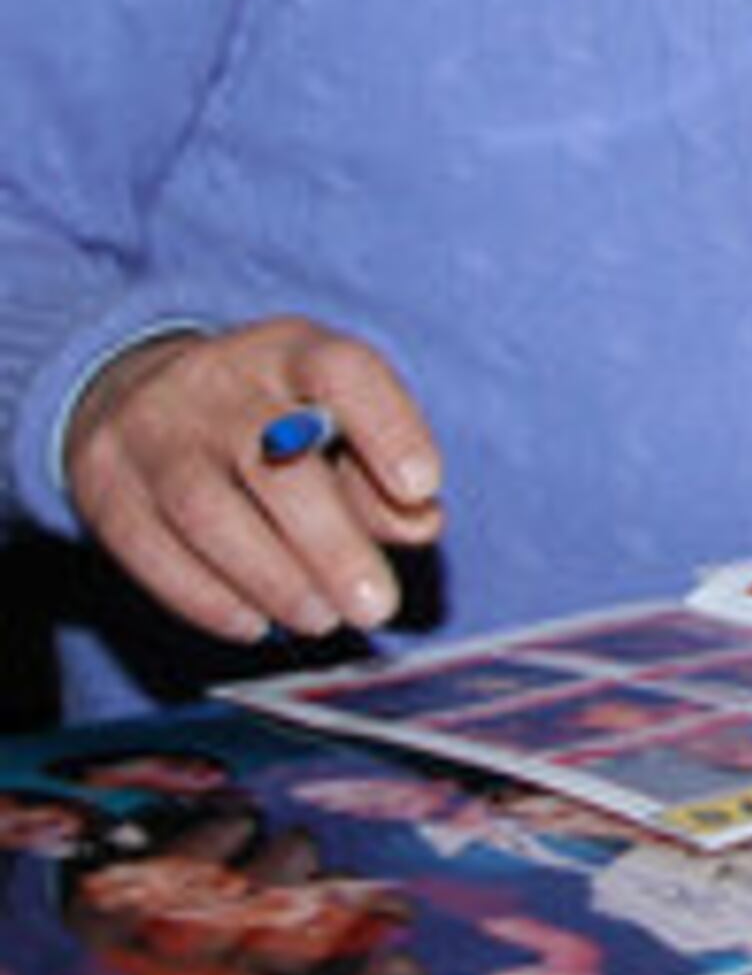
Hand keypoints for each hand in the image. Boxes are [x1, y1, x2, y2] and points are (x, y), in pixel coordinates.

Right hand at [63, 320, 444, 645]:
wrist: (142, 393)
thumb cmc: (272, 419)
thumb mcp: (335, 420)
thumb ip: (382, 475)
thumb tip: (422, 522)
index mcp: (290, 351)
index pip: (342, 372)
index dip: (389, 428)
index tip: (423, 487)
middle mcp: (217, 382)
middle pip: (276, 463)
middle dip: (333, 544)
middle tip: (377, 606)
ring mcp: (150, 432)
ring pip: (209, 514)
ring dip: (274, 581)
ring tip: (322, 620)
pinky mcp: (105, 486)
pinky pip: (152, 551)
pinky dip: (208, 598)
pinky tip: (255, 623)